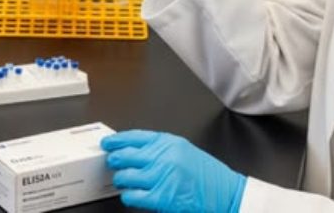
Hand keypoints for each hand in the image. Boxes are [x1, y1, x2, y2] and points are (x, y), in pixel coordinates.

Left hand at [102, 130, 245, 212]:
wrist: (225, 193)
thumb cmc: (207, 175)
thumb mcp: (183, 151)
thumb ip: (160, 148)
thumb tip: (133, 149)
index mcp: (168, 143)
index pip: (134, 137)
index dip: (117, 140)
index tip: (108, 143)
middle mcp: (163, 157)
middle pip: (125, 155)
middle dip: (115, 160)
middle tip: (113, 163)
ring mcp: (161, 177)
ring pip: (124, 176)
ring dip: (122, 180)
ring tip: (125, 181)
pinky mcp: (161, 197)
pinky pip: (132, 195)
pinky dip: (129, 196)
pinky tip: (133, 195)